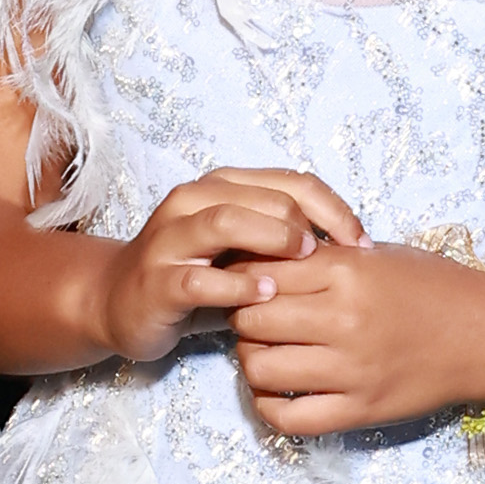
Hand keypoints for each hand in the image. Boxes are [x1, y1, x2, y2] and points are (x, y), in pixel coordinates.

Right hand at [92, 170, 361, 364]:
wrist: (119, 302)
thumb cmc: (196, 274)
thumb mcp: (243, 251)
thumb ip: (284, 239)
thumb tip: (353, 247)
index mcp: (221, 187)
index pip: (292, 181)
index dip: (335, 209)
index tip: (364, 244)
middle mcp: (193, 202)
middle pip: (264, 194)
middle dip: (308, 222)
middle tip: (340, 257)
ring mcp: (170, 239)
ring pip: (225, 220)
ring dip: (271, 237)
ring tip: (304, 260)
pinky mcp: (157, 281)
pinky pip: (198, 279)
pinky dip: (236, 286)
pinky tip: (265, 296)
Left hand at [231, 242, 484, 440]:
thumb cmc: (434, 287)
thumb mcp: (377, 255)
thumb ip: (322, 258)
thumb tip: (260, 260)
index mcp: (346, 271)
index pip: (260, 271)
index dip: (244, 276)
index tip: (249, 282)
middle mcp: (344, 319)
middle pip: (250, 318)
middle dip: (243, 316)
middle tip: (256, 318)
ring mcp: (351, 369)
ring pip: (259, 367)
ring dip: (252, 359)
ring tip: (268, 352)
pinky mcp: (360, 410)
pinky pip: (288, 418)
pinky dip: (268, 406)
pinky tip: (276, 391)